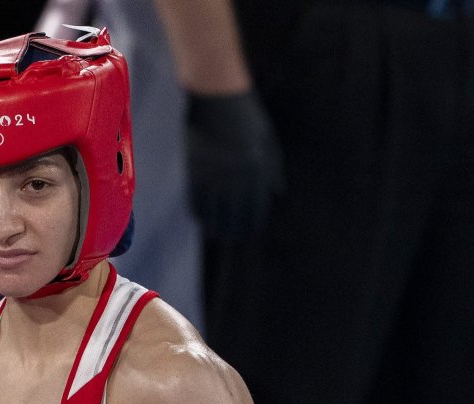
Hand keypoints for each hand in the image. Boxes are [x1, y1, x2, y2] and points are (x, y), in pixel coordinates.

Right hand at [185, 90, 284, 240]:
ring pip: (214, 214)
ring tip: (216, 233)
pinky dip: (200, 213)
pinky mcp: (195, 172)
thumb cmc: (245, 116)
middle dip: (234, 230)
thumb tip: (277, 193)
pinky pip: (196, 202)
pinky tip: (203, 218)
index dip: (253, 224)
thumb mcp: (267, 139)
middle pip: (234, 216)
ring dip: (215, 227)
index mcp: (258, 169)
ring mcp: (215, 175)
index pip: (256, 208)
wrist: (216, 96)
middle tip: (232, 237)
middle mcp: (237, 177)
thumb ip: (273, 169)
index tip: (249, 231)